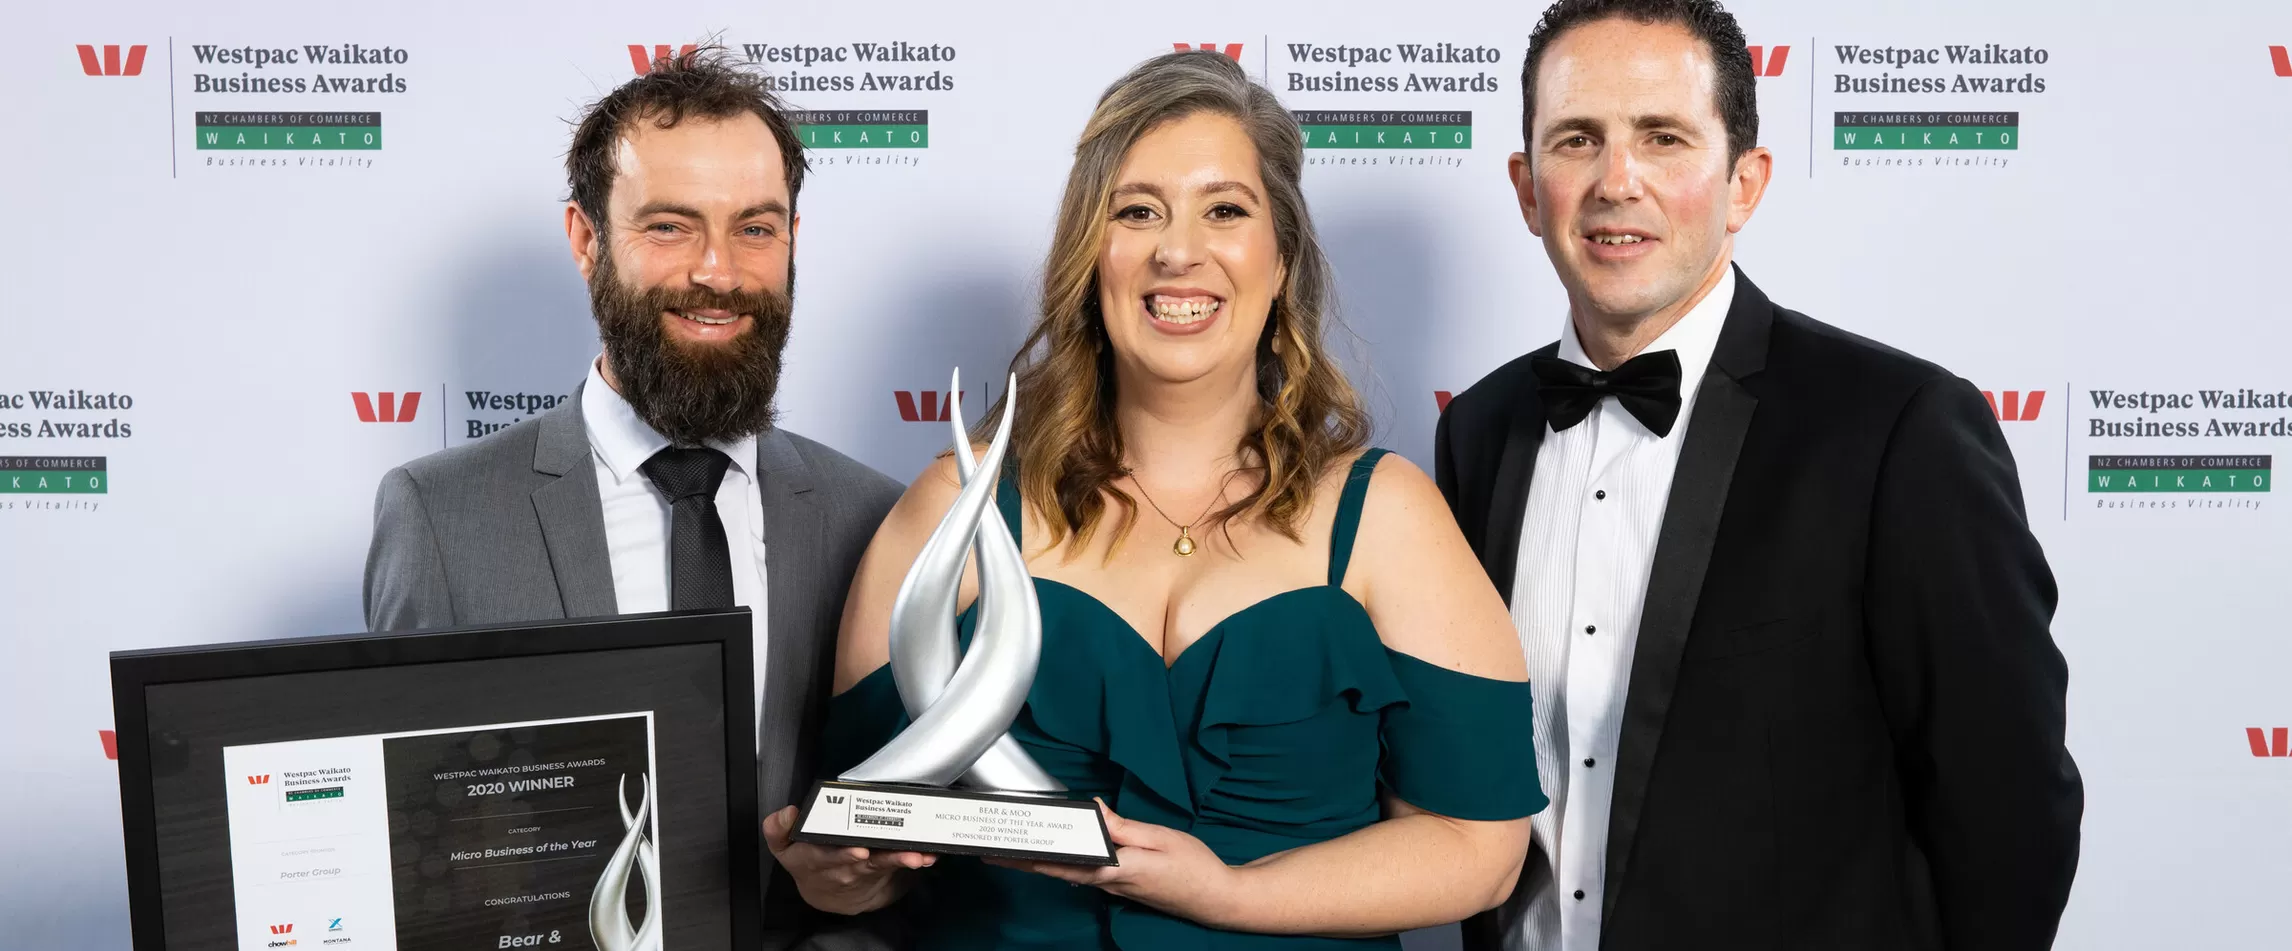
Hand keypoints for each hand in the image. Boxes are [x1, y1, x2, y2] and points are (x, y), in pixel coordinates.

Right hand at [763, 805, 935, 915]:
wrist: (825, 894)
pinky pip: (896, 866)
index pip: (824, 857)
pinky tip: (928, 856)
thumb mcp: (783, 847)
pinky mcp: (880, 872)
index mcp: (813, 860)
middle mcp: (840, 869)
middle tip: (898, 851)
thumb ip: (779, 829)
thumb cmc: (807, 860)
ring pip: (881, 865)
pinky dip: (913, 861)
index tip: (858, 849)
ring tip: (917, 855)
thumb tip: (789, 812)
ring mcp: (862, 872)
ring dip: (900, 860)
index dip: (841, 855)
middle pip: (859, 863)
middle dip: (877, 857)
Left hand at [985, 800, 1244, 928]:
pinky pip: (1083, 874)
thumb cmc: (1193, 867)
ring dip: (1040, 863)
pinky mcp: (1121, 887)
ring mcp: (1113, 888)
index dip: (1029, 855)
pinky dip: (1063, 864)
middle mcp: (1108, 883)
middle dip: (1023, 861)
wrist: (1217, 898)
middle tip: (990, 851)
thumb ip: (1121, 826)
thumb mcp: (1159, 838)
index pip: (1062, 861)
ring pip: (1067, 873)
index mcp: (1114, 869)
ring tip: (1014, 850)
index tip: (1003, 846)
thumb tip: (1090, 809)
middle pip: (1056, 870)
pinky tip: (1056, 855)